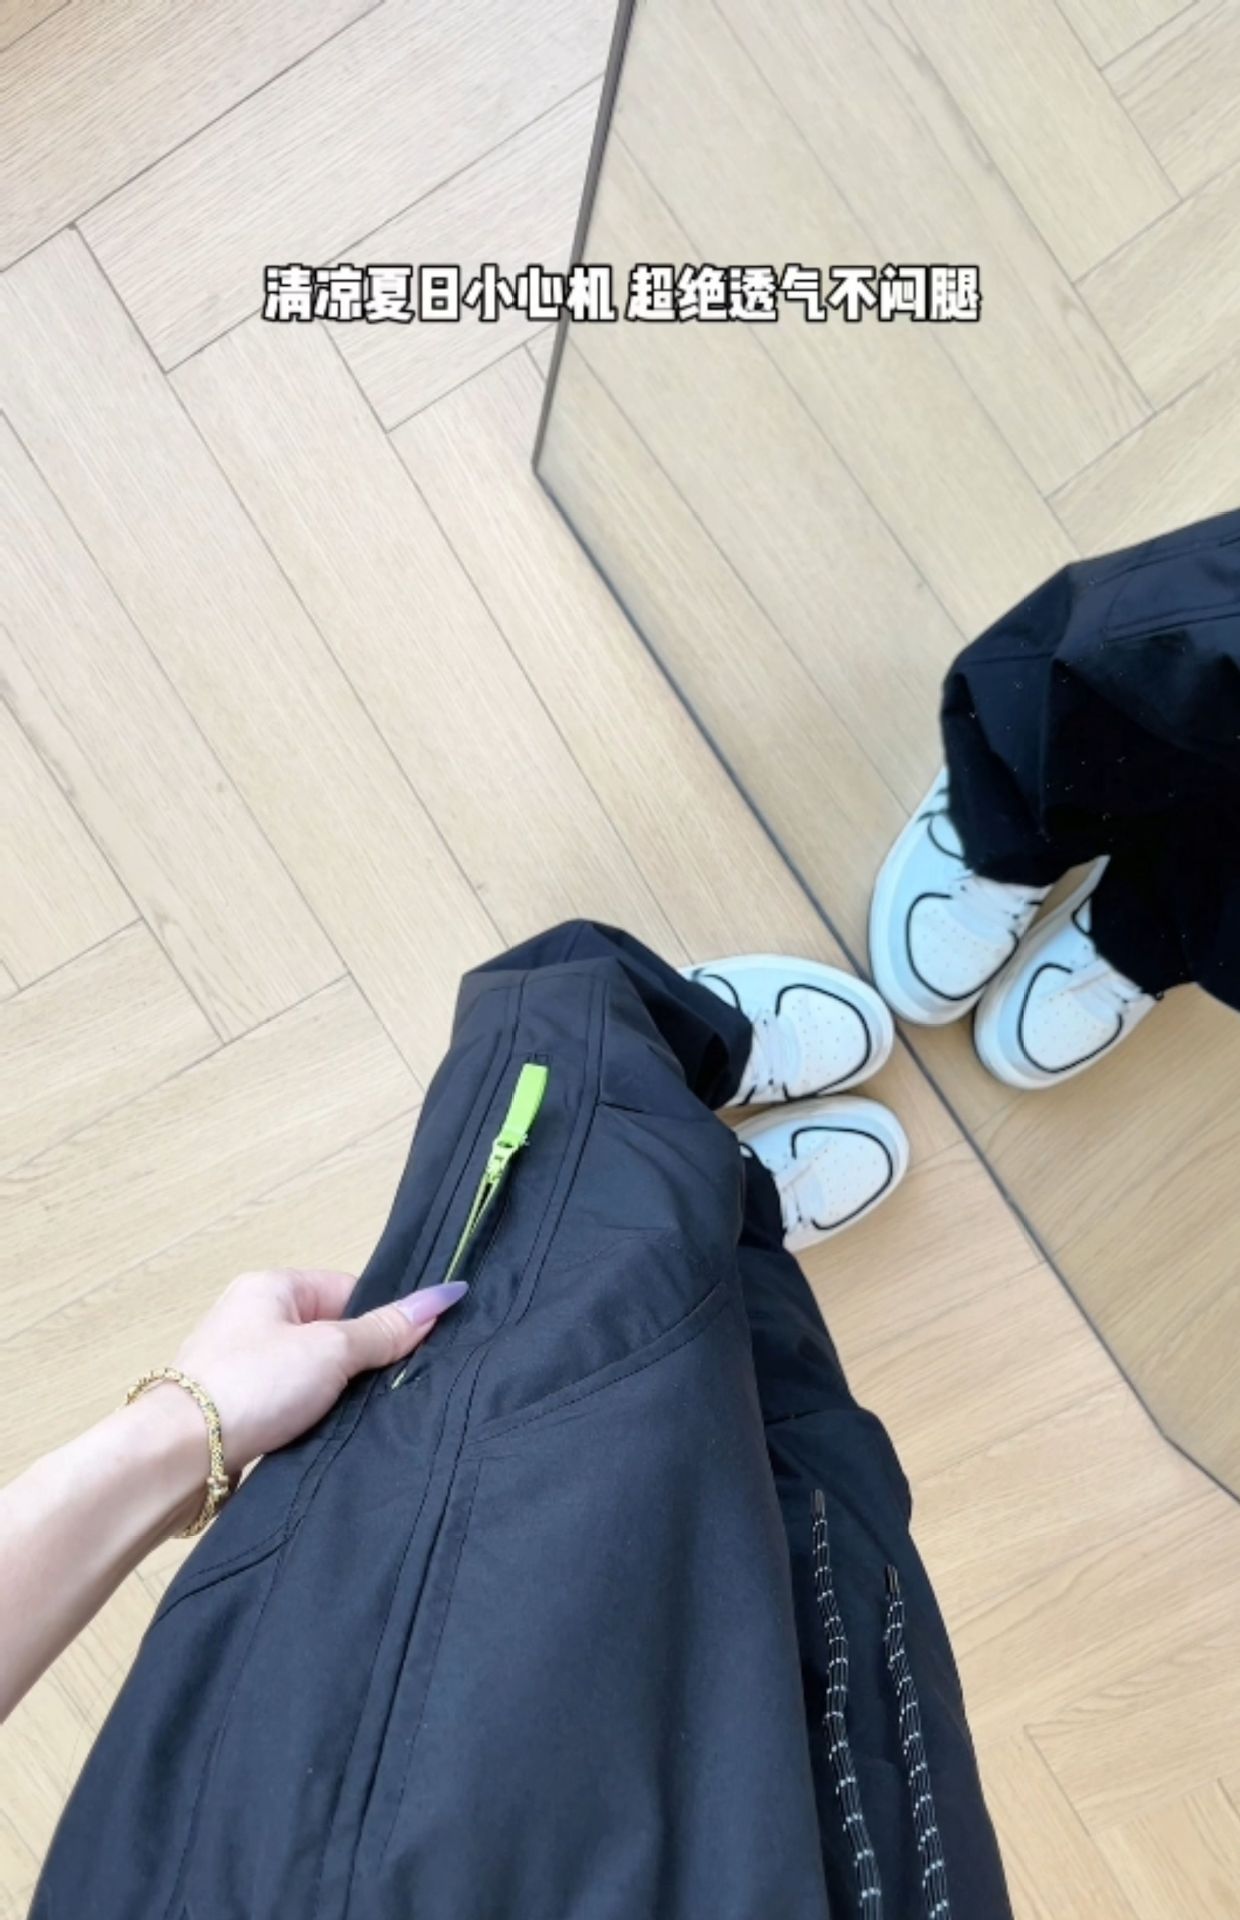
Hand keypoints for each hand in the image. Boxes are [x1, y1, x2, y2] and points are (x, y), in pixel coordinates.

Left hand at [171, 1270, 467, 1474]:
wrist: (177, 1457)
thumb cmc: (254, 1385)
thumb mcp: (331, 1350)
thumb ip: (386, 1331)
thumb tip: (445, 1296)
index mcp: (271, 1286)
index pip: (348, 1291)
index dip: (382, 1321)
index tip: (408, 1355)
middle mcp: (252, 1319)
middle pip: (332, 1334)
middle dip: (362, 1364)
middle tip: (395, 1392)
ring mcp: (241, 1366)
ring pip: (312, 1375)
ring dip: (336, 1396)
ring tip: (365, 1420)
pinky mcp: (235, 1411)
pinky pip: (290, 1406)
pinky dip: (310, 1420)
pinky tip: (330, 1439)